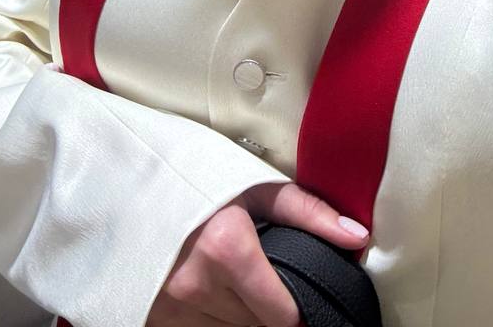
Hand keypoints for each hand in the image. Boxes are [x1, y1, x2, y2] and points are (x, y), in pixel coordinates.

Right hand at [147, 181, 368, 325]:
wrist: (135, 181)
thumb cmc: (201, 179)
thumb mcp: (257, 186)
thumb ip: (310, 213)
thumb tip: (357, 237)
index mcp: (227, 251)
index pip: (282, 317)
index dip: (298, 310)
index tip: (299, 296)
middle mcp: (196, 286)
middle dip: (268, 309)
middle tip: (263, 277)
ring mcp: (170, 307)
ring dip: (240, 316)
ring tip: (237, 282)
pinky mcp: (151, 318)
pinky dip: (212, 320)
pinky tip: (215, 294)